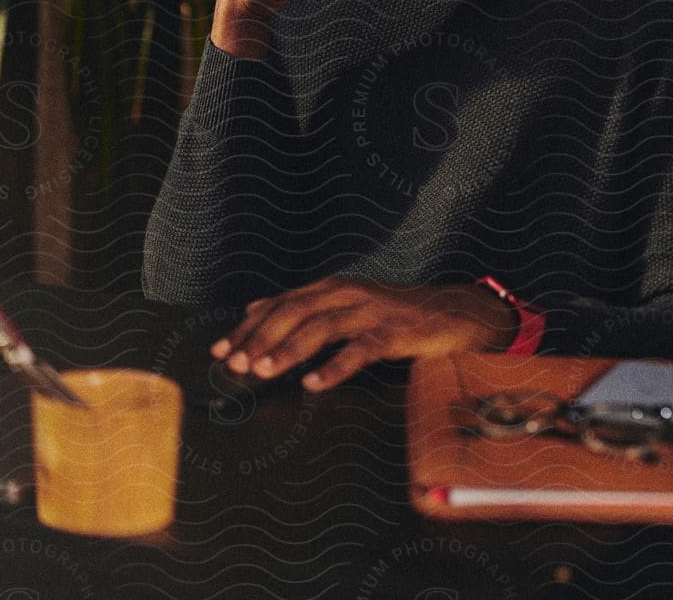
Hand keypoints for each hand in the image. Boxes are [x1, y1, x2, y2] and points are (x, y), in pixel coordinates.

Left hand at [210, 278, 516, 391]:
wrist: (452, 313)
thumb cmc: (393, 314)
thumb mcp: (344, 304)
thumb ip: (302, 307)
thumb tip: (254, 308)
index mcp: (329, 289)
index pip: (278, 305)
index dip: (247, 327)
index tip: (219, 350)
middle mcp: (345, 294)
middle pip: (293, 312)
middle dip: (259, 338)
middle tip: (234, 364)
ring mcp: (370, 312)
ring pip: (321, 328)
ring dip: (288, 350)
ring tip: (263, 370)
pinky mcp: (394, 332)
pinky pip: (359, 351)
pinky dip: (334, 367)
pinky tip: (314, 383)